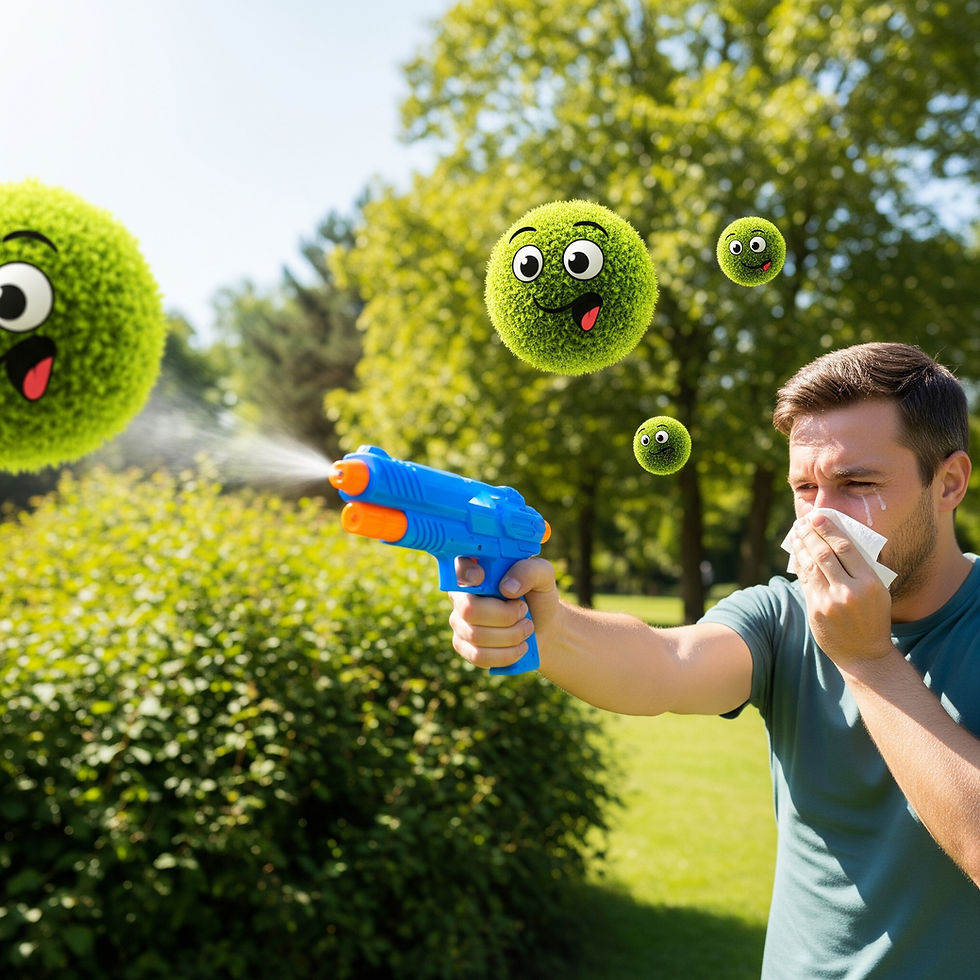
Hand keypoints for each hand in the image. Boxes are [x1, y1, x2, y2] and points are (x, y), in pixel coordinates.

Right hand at [449, 557, 560, 670]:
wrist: (544, 629)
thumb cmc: (538, 597)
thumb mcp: (543, 576)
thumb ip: (528, 571)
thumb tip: (507, 588)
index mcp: (477, 571)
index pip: (458, 566)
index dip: (465, 572)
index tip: (481, 578)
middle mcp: (461, 595)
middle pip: (468, 609)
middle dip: (505, 616)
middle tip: (524, 611)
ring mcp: (459, 622)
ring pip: (476, 635)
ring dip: (511, 635)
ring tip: (527, 628)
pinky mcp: (463, 646)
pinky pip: (478, 655)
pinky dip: (506, 654)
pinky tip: (519, 647)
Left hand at [789, 512, 893, 666]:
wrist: (864, 654)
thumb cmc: (872, 618)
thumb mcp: (878, 592)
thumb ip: (861, 569)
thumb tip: (839, 539)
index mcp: (870, 583)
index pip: (846, 548)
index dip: (829, 530)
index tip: (819, 517)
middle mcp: (849, 591)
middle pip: (825, 554)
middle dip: (812, 534)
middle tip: (804, 520)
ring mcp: (829, 601)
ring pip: (811, 565)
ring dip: (802, 546)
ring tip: (798, 532)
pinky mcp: (815, 610)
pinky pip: (805, 580)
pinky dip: (800, 563)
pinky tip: (797, 553)